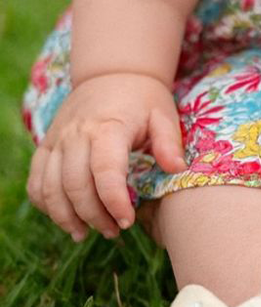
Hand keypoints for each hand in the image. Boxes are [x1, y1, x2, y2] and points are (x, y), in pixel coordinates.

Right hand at [26, 72, 186, 241]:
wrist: (112, 73)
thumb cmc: (143, 99)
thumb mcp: (164, 115)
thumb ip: (169, 142)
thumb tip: (177, 169)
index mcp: (108, 127)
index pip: (105, 172)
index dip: (114, 202)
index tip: (128, 221)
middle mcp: (76, 134)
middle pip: (75, 186)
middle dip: (93, 216)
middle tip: (114, 231)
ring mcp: (57, 140)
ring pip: (50, 188)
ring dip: (66, 217)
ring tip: (86, 233)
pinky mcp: (46, 145)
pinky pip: (36, 181)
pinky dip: (46, 204)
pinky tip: (66, 217)